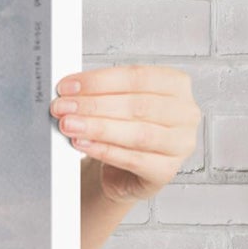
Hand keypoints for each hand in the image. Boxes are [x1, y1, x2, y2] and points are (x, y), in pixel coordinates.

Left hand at [50, 65, 200, 203]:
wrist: (122, 172)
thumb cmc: (121, 131)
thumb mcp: (115, 105)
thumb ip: (99, 94)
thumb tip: (69, 90)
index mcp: (175, 85)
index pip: (138, 77)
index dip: (100, 81)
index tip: (68, 86)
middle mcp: (185, 113)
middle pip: (137, 105)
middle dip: (94, 105)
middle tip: (62, 107)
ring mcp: (180, 144)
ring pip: (138, 133)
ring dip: (98, 128)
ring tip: (69, 125)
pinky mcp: (166, 171)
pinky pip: (133, 160)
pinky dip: (104, 151)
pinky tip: (83, 145)